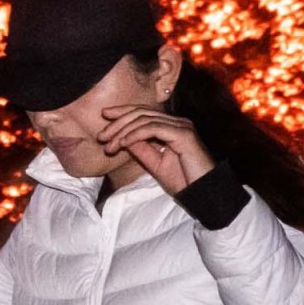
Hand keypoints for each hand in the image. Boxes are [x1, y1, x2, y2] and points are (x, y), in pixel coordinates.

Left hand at [97, 101, 213, 193]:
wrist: (202, 193)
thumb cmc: (182, 180)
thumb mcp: (154, 163)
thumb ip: (141, 149)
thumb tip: (122, 137)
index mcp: (172, 126)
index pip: (144, 112)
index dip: (123, 112)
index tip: (104, 115)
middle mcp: (178, 122)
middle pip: (142, 113)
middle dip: (118, 122)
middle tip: (101, 136)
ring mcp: (182, 126)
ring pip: (145, 119)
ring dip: (123, 131)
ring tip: (109, 145)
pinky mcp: (183, 134)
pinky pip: (153, 129)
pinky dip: (135, 134)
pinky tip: (123, 143)